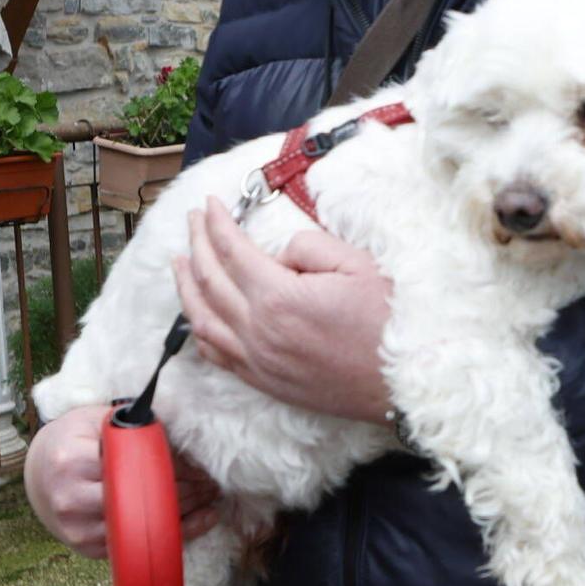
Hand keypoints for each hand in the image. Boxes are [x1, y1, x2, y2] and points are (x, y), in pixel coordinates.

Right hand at [24, 403, 221, 557]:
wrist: (39, 474)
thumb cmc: (73, 439)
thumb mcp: (95, 419)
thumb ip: (132, 424)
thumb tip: (183, 434)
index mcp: (72, 461)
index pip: (134, 469)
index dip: (172, 468)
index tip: (199, 464)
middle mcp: (71, 500)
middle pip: (140, 502)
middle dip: (184, 492)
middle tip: (211, 481)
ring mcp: (78, 531)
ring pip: (141, 529)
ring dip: (182, 515)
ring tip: (209, 496)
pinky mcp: (87, 550)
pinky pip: (136, 546)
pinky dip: (169, 535)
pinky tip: (198, 519)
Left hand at [174, 196, 393, 422]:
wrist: (405, 381)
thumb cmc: (389, 321)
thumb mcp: (356, 264)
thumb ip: (308, 248)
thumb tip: (278, 255)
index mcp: (279, 297)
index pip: (232, 251)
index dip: (216, 223)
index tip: (210, 203)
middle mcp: (258, 331)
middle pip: (210, 281)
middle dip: (196, 244)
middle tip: (193, 220)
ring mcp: (258, 361)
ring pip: (202, 320)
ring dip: (186, 287)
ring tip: (179, 262)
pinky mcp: (265, 382)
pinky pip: (216, 354)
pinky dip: (199, 330)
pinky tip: (196, 316)